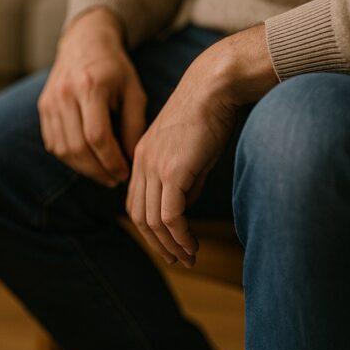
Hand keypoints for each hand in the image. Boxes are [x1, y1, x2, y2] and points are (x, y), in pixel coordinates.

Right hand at [38, 7, 147, 186]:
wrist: (85, 42)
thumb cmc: (115, 68)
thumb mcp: (134, 91)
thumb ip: (134, 125)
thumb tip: (131, 160)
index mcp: (90, 86)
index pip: (97, 136)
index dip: (111, 161)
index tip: (125, 173)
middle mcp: (65, 93)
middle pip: (77, 146)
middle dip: (98, 170)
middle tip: (115, 180)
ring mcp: (50, 100)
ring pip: (62, 148)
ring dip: (83, 168)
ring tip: (103, 174)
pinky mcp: (43, 106)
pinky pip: (53, 142)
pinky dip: (69, 157)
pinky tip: (87, 161)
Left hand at [127, 24, 277, 266]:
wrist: (213, 89)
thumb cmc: (208, 116)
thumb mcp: (189, 153)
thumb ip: (183, 180)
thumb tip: (183, 208)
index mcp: (142, 157)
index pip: (136, 202)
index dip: (149, 229)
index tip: (169, 245)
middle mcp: (142, 163)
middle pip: (140, 216)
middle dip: (158, 244)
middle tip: (178, 260)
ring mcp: (155, 167)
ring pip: (153, 220)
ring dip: (171, 244)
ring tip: (189, 257)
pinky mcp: (173, 170)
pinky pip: (170, 214)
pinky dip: (180, 235)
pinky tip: (192, 244)